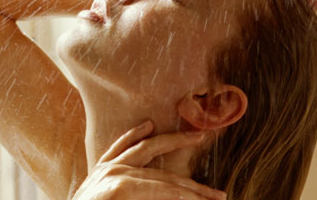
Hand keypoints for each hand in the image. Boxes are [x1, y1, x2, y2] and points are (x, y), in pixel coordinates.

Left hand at [72, 121, 226, 199]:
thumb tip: (178, 198)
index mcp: (120, 189)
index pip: (166, 190)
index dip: (190, 197)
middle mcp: (114, 172)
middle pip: (163, 175)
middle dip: (192, 186)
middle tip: (217, 193)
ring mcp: (106, 167)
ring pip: (145, 148)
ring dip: (172, 142)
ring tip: (195, 137)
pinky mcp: (100, 167)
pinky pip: (118, 145)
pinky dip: (134, 134)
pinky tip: (149, 125)